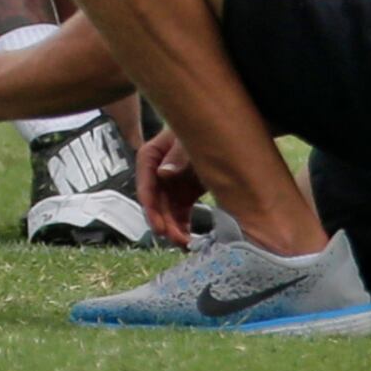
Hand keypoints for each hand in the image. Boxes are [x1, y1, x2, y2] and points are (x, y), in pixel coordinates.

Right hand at [136, 125, 203, 249]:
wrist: (224, 129)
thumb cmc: (202, 127)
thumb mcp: (187, 139)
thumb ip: (178, 155)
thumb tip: (163, 173)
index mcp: (152, 155)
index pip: (146, 185)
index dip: (150, 208)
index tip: (158, 227)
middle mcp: (158, 172)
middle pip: (157, 202)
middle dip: (165, 223)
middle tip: (176, 239)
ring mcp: (172, 184)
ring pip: (168, 212)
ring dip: (174, 229)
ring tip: (185, 243)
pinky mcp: (185, 193)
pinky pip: (181, 214)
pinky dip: (183, 227)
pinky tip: (189, 239)